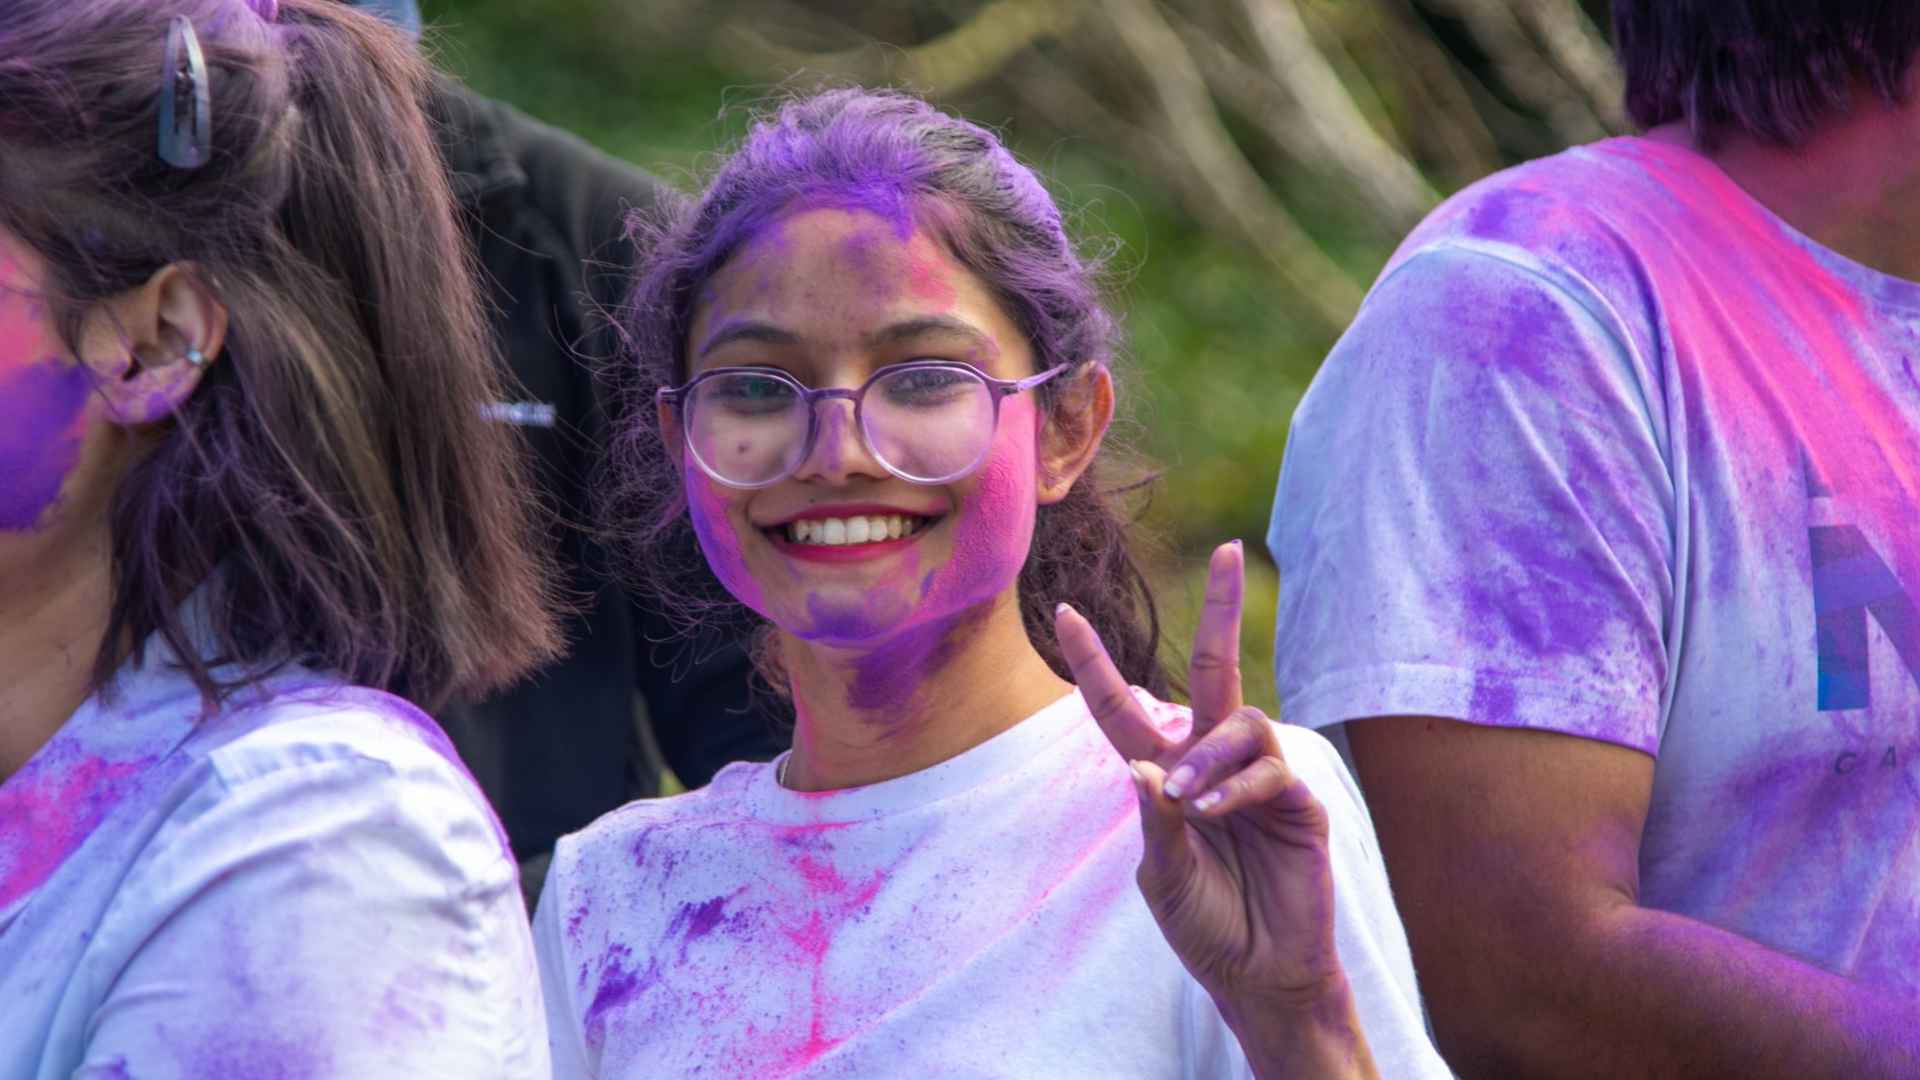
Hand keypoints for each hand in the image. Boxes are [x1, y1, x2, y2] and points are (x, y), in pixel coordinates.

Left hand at [1053, 541, 1341, 1010]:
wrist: (1260, 975)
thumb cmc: (1206, 925)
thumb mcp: (1160, 876)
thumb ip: (1152, 822)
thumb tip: (1141, 765)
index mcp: (1166, 774)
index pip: (1123, 707)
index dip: (1094, 663)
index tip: (1064, 613)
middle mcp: (1213, 761)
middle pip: (1216, 667)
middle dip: (1224, 609)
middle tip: (1232, 549)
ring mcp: (1260, 777)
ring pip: (1242, 720)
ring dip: (1210, 756)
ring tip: (1192, 804)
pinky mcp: (1300, 803)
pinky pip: (1271, 767)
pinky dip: (1237, 786)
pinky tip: (1216, 814)